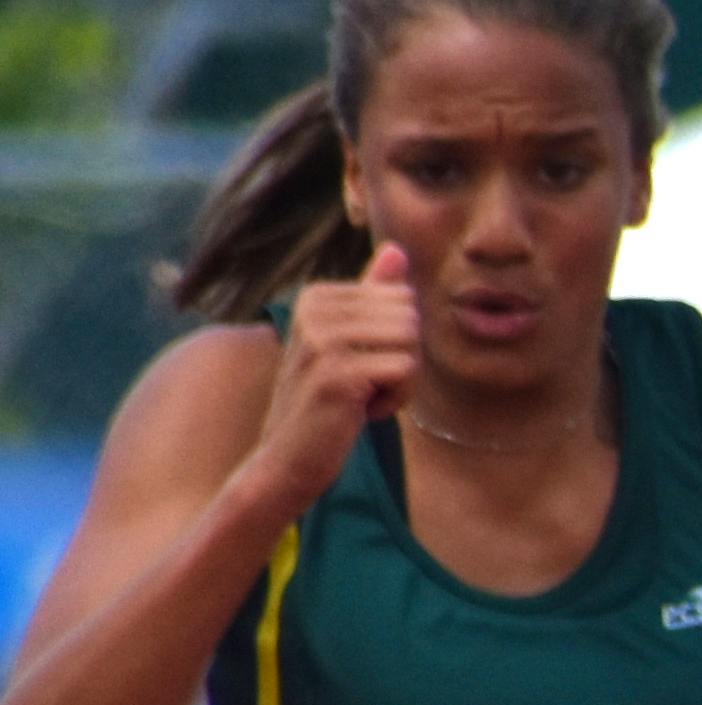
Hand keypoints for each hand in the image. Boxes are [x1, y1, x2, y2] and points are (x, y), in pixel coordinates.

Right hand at [249, 245, 420, 512]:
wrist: (288, 456)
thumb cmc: (326, 400)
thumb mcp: (348, 341)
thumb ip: (372, 294)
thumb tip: (397, 248)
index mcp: (317, 297)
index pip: (403, 299)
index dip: (395, 340)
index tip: (359, 364)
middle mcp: (315, 312)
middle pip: (410, 318)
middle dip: (402, 358)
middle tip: (363, 384)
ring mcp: (323, 342)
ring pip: (411, 343)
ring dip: (400, 380)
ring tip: (361, 396)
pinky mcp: (337, 375)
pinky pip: (406, 371)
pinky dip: (395, 399)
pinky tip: (361, 411)